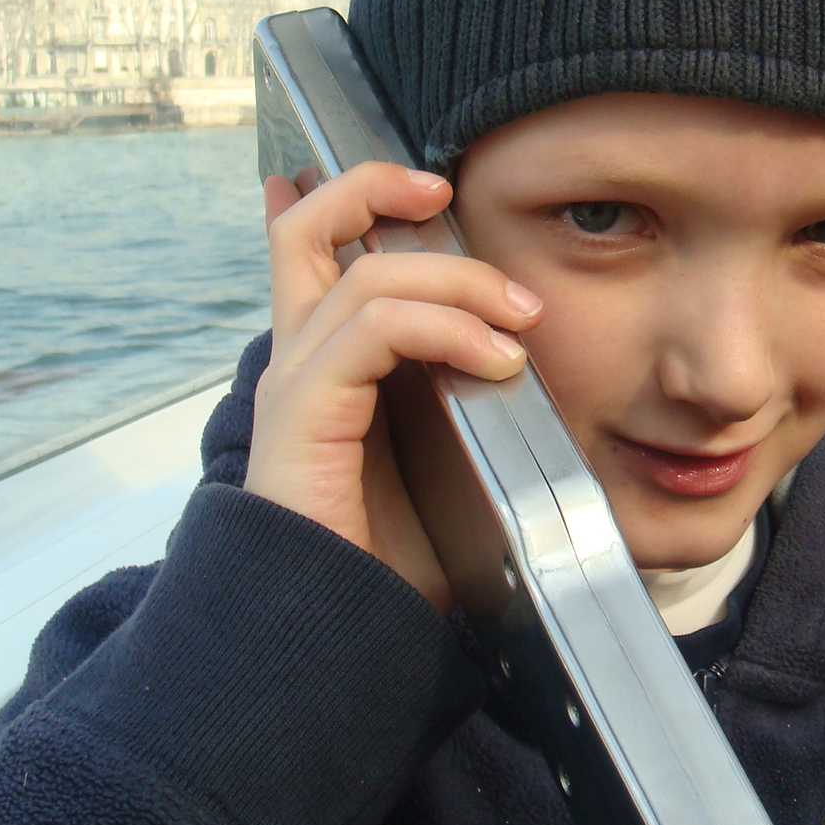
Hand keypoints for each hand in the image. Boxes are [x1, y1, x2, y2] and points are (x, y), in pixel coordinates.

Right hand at [244, 162, 542, 609]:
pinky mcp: (303, 413)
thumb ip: (467, 412)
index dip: (344, 198)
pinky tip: (496, 360)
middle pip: (306, 230)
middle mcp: (298, 364)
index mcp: (325, 370)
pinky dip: (444, 328)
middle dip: (376, 188)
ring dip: (456, 281)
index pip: (310, 255)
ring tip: (519, 317)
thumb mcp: (446, 469)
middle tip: (446, 190)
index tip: (413, 181)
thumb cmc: (387, 568)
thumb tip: (529, 376)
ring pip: (362, 272)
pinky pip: (371, 329)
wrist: (332, 642)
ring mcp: (295, 385)